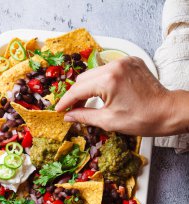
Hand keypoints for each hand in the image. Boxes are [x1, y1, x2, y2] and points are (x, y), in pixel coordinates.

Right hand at [55, 57, 188, 136]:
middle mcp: (115, 65)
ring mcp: (124, 61)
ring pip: (95, 73)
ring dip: (88, 87)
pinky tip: (102, 94)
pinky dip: (102, 81)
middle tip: (72, 109)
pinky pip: (109, 70)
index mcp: (108, 80)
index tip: (59, 110)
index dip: (66, 101)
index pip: (78, 89)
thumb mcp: (108, 121)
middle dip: (76, 94)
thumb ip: (84, 116)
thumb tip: (68, 116)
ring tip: (86, 103)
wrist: (167, 112)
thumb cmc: (142, 119)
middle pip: (84, 78)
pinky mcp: (132, 62)